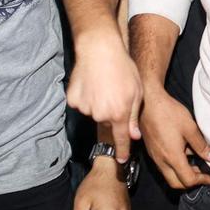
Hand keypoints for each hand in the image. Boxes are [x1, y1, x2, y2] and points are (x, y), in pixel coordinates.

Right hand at [67, 34, 142, 149]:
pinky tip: (91, 83)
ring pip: (94, 112)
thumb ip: (133, 116)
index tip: (121, 160)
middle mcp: (101, 115)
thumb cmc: (122, 67)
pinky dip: (85, 97)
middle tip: (115, 92)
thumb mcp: (137, 92)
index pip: (121, 139)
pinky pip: (81, 104)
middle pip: (107, 122)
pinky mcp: (73, 100)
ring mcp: (85, 108)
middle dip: (111, 112)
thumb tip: (133, 136)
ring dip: (98, 103)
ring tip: (103, 85)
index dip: (121, 151)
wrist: (99, 49)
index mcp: (119, 114)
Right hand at [140, 87, 209, 189]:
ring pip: (169, 175)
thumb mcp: (190, 128)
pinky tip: (183, 152)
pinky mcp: (152, 151)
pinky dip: (175, 166)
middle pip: (176, 184)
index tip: (209, 178)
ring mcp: (155, 157)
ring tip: (195, 162)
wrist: (148, 101)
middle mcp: (161, 161)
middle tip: (202, 174)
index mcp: (172, 157)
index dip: (201, 181)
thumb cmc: (167, 112)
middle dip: (191, 182)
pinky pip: (163, 166)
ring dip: (182, 174)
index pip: (188, 180)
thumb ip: (202, 146)